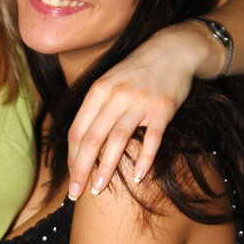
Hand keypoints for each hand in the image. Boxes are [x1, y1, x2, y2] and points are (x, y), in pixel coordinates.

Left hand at [67, 26, 200, 198]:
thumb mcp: (109, 81)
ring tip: (97, 189)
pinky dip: (144, 159)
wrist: (173, 49)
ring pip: (117, 140)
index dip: (71, 156)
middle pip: (91, 139)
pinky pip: (151, 138)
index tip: (70, 176)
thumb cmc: (137, 71)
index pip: (77, 129)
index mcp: (98, 90)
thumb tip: (80, 141)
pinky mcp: (163, 109)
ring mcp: (139, 103)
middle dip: (81, 169)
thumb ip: (96, 108)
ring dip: (105, 168)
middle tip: (76, 193)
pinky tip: (139, 177)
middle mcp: (115, 96)